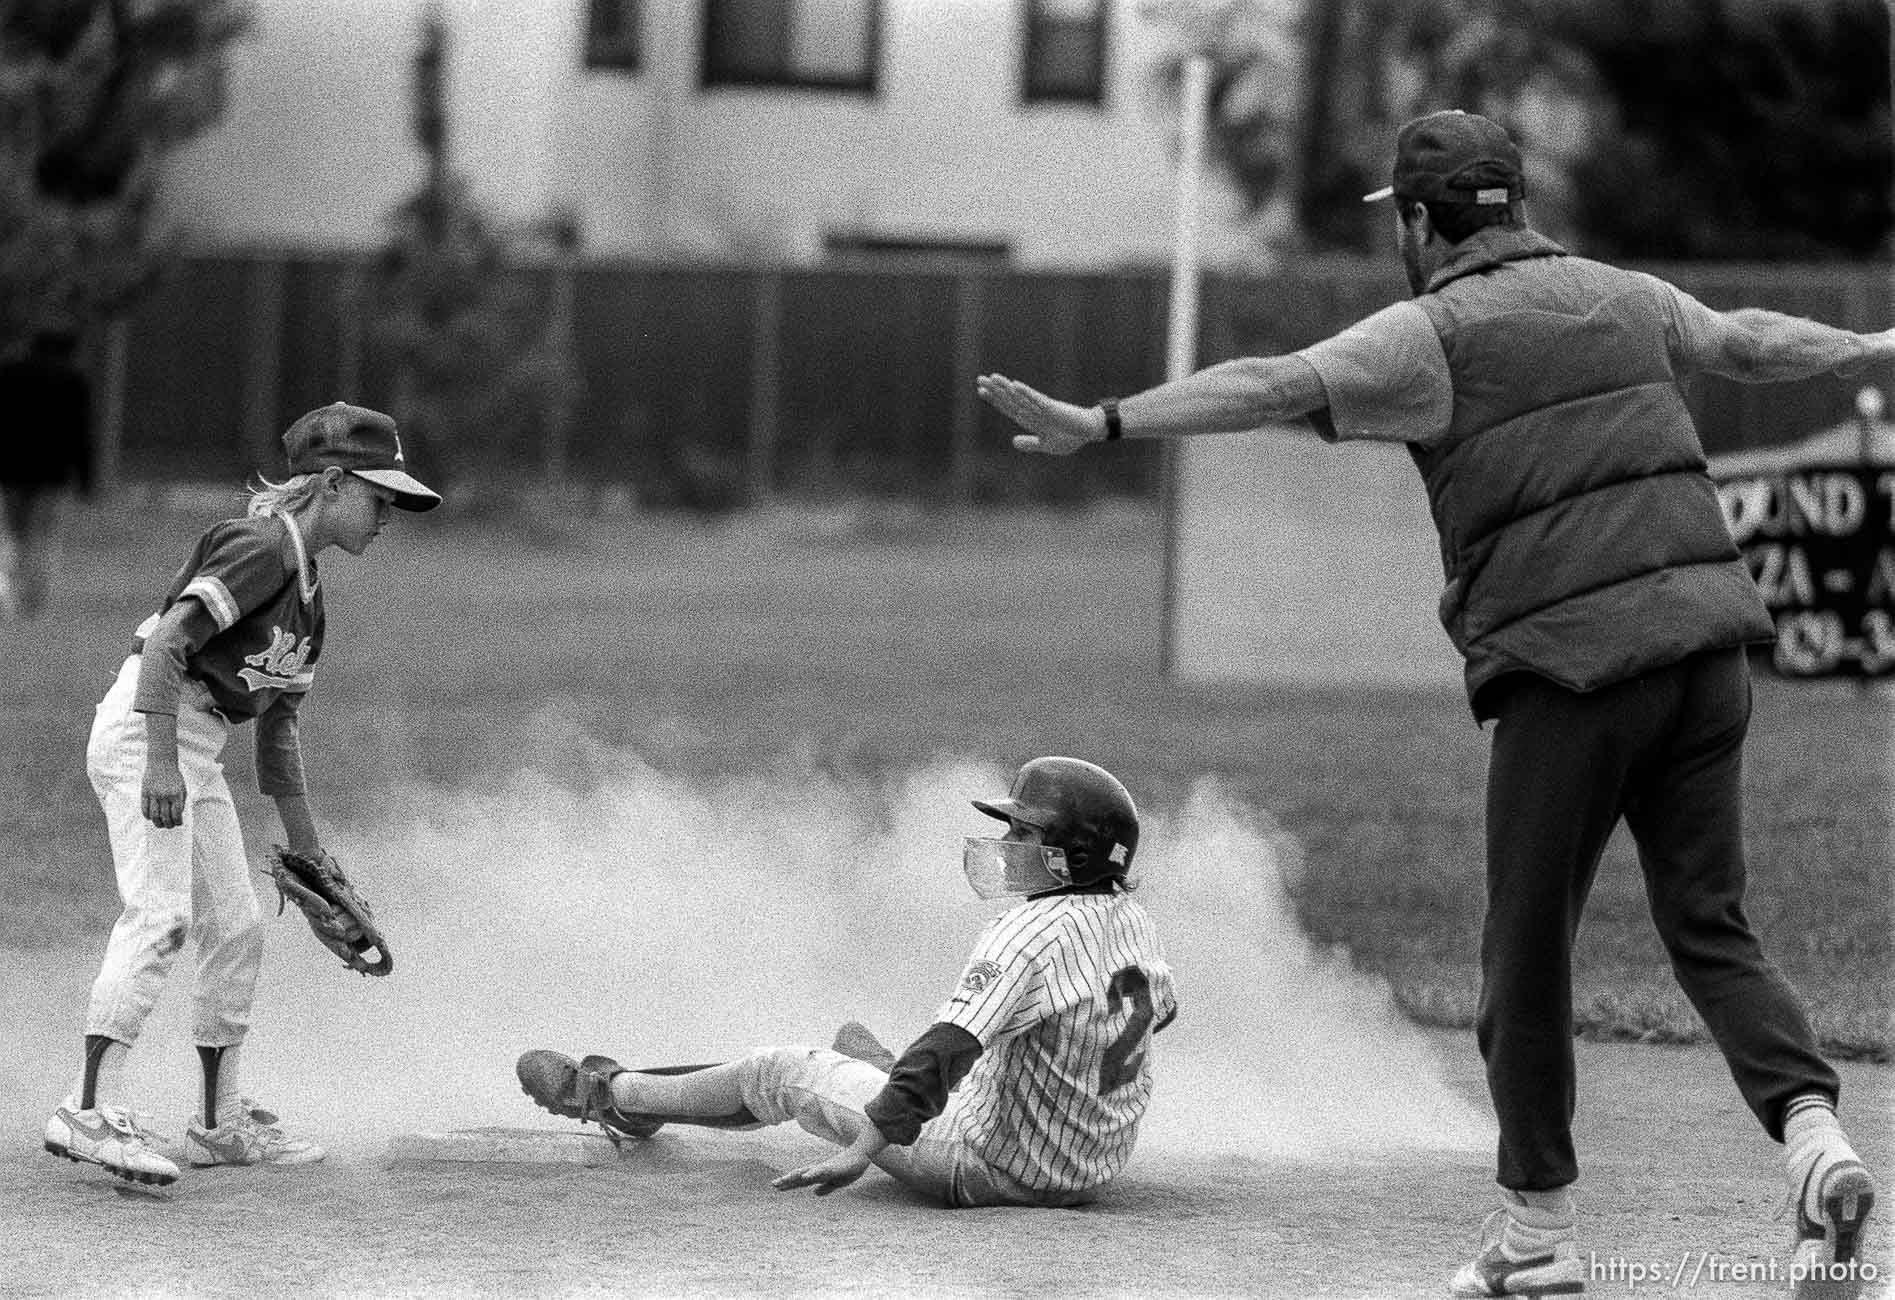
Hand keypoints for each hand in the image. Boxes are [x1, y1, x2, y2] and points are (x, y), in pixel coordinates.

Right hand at [142, 759, 185, 827]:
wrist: (162, 762)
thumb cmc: (174, 776)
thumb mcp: (182, 787)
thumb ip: (180, 801)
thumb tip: (177, 816)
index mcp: (177, 794)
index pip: (177, 814)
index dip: (178, 821)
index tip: (178, 824)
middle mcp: (165, 795)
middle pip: (165, 816)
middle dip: (168, 824)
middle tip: (169, 826)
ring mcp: (154, 794)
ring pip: (154, 815)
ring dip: (157, 823)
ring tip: (159, 825)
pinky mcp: (145, 792)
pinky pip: (144, 808)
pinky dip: (147, 816)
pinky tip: (150, 817)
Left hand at [772, 1147, 872, 1195]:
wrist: (862, 1155)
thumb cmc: (850, 1167)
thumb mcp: (837, 1182)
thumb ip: (826, 1188)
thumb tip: (815, 1193)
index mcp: (820, 1174)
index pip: (801, 1180)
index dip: (790, 1184)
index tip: (777, 1187)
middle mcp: (819, 1169)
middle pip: (800, 1175)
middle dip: (787, 1180)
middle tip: (773, 1184)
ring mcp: (825, 1167)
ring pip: (807, 1172)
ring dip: (795, 1176)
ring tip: (783, 1180)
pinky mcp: (833, 1167)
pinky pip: (821, 1170)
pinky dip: (812, 1173)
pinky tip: (804, 1176)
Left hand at [976, 374, 1104, 454]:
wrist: (1089, 431)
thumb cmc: (1070, 437)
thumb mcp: (1046, 444)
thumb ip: (1030, 443)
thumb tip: (1013, 442)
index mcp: (1030, 419)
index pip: (1008, 407)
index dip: (994, 399)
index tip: (981, 391)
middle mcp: (1033, 411)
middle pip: (1010, 399)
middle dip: (994, 390)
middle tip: (979, 379)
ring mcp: (1041, 408)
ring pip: (1020, 396)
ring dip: (1005, 387)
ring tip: (991, 378)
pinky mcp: (1052, 408)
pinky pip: (1036, 399)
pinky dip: (1025, 393)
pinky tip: (1014, 386)